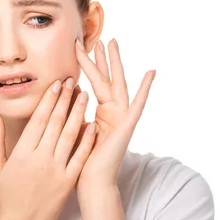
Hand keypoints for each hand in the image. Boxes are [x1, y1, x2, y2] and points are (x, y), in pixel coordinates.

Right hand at [0, 77, 96, 219]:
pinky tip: (93, 125)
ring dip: (78, 113)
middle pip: (55, 123)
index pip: (38, 120)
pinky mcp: (68, 182)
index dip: (48, 100)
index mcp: (22, 153)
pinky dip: (87, 141)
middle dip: (64, 100)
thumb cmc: (6, 196)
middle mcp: (40, 159)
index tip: (56, 84)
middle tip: (72, 81)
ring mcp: (56, 170)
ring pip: (69, 136)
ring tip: (85, 95)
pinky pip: (80, 157)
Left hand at [74, 38, 155, 189]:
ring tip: (113, 43)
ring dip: (116, 63)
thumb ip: (76, 110)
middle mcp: (113, 112)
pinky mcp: (127, 126)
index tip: (78, 47)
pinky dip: (145, 88)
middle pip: (106, 78)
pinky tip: (150, 73)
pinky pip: (137, 104)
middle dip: (103, 58)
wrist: (91, 181)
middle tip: (100, 38)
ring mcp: (122, 117)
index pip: (94, 83)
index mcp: (101, 113)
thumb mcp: (75, 128)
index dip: (87, 65)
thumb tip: (69, 90)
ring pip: (118, 84)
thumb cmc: (81, 159)